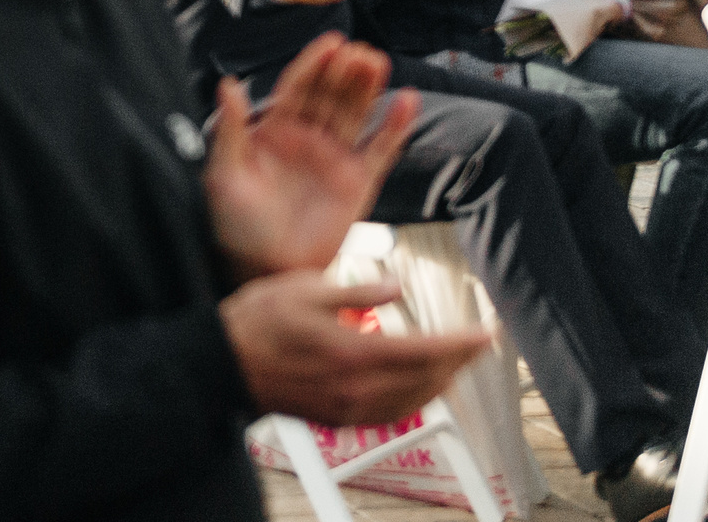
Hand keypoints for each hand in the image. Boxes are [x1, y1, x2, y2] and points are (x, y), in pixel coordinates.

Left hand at [206, 34, 415, 279]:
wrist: (265, 269)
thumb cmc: (237, 224)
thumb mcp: (225, 174)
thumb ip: (231, 129)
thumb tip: (227, 83)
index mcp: (273, 131)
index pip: (296, 88)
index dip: (313, 64)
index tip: (331, 42)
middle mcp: (306, 139)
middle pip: (329, 95)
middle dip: (344, 72)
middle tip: (360, 51)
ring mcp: (334, 158)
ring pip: (355, 114)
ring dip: (367, 89)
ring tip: (378, 62)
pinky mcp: (357, 183)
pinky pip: (381, 150)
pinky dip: (396, 127)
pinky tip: (409, 100)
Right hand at [219, 272, 491, 425]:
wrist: (222, 363)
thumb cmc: (256, 323)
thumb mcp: (304, 288)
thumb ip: (356, 290)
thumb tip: (395, 288)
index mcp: (352, 351)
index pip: (425, 350)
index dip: (461, 343)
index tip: (486, 333)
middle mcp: (356, 386)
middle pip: (427, 379)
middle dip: (459, 362)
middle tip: (476, 345)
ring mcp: (347, 407)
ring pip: (413, 401)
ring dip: (441, 382)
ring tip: (453, 364)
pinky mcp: (337, 418)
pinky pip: (390, 414)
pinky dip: (414, 400)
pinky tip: (415, 387)